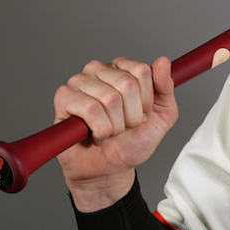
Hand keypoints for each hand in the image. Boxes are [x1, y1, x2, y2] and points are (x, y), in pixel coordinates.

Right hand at [54, 56, 177, 210]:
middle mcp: (99, 70)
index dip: (146, 101)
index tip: (141, 114)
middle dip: (131, 115)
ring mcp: (78, 82)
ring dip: (115, 125)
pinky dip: (100, 130)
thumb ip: (166, 87)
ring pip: (109, 98)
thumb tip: (162, 60)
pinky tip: (95, 135)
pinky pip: (90, 109)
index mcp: (122, 68)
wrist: (111, 169)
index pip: (143, 71)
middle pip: (127, 84)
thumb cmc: (133, 141)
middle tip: (123, 126)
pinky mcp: (63, 98)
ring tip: (109, 131)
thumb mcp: (163, 115)